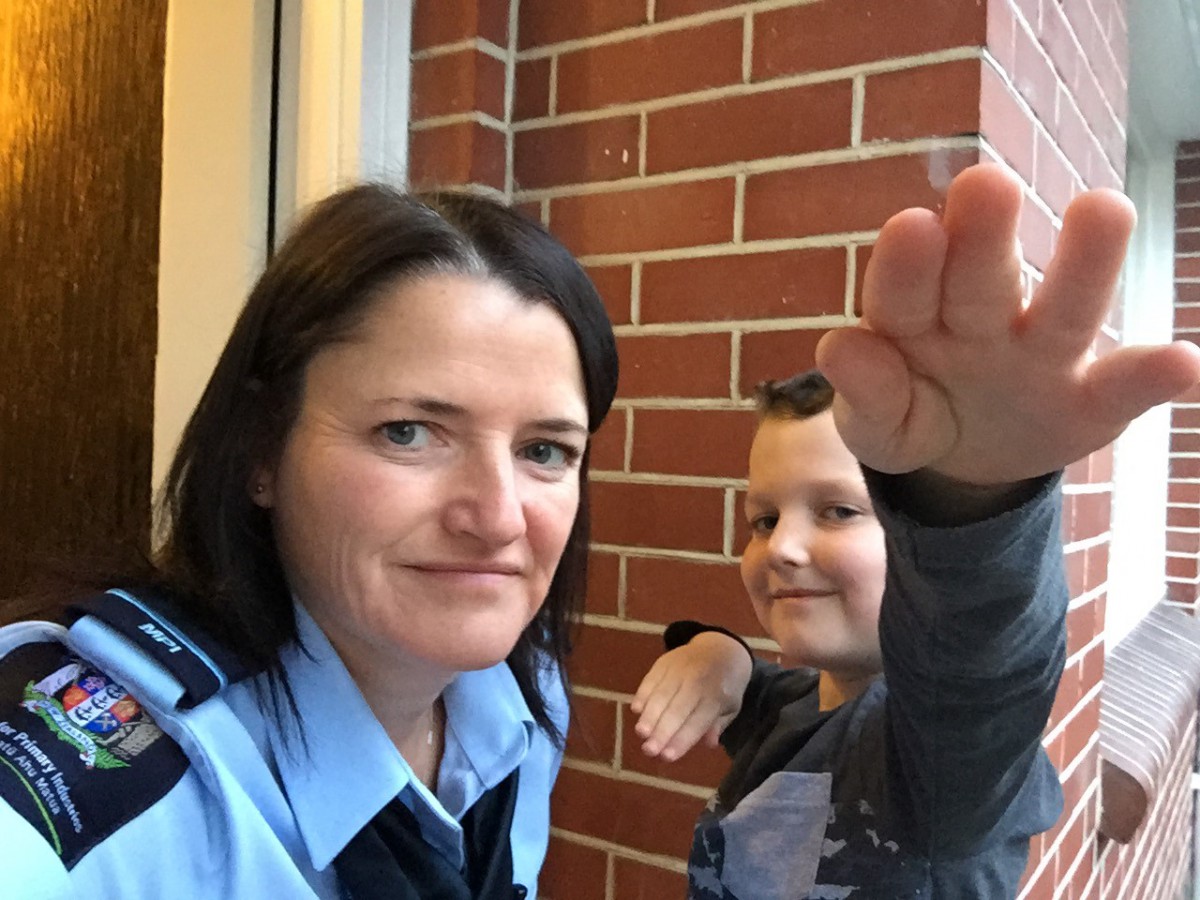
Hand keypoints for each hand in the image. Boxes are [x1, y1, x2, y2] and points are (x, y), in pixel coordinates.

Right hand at [630, 632, 752, 760]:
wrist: (720, 649)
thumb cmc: (724, 687)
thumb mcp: (730, 707)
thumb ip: (717, 725)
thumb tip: (708, 743)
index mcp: (716, 697)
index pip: (698, 721)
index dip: (682, 740)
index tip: (667, 757)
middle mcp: (697, 682)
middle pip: (678, 709)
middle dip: (662, 731)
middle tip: (648, 751)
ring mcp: (679, 669)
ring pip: (662, 694)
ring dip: (649, 715)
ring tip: (640, 733)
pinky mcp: (664, 661)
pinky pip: (651, 678)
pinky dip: (643, 693)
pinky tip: (636, 710)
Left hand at [817, 163, 1199, 486]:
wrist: (964, 460)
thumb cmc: (912, 416)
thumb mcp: (877, 424)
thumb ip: (864, 393)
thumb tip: (840, 347)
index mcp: (914, 319)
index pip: (903, 290)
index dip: (907, 264)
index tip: (912, 225)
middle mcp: (981, 320)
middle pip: (981, 278)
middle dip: (983, 235)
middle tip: (987, 183)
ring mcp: (1040, 353)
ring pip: (1063, 308)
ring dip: (1084, 260)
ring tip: (1106, 208)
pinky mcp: (1091, 400)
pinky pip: (1121, 386)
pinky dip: (1151, 375)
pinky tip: (1182, 362)